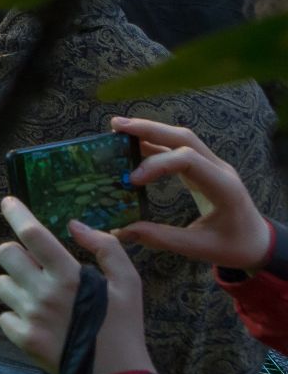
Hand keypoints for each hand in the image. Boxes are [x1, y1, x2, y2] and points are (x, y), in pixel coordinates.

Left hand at [0, 197, 152, 373]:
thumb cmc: (124, 325)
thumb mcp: (129, 282)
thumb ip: (106, 247)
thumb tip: (74, 225)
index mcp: (69, 276)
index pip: (34, 235)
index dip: (17, 214)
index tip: (7, 201)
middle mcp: (44, 294)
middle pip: (5, 253)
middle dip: (16, 252)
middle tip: (34, 264)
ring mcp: (30, 317)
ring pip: (0, 283)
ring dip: (15, 283)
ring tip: (39, 295)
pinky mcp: (22, 338)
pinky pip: (3, 314)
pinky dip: (15, 313)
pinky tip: (37, 319)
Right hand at [113, 116, 272, 271]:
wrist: (257, 242)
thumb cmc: (233, 246)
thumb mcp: (198, 248)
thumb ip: (160, 238)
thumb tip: (121, 231)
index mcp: (223, 187)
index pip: (188, 160)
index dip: (156, 164)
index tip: (131, 180)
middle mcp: (220, 169)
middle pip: (184, 138)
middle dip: (149, 129)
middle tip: (116, 126)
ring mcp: (214, 165)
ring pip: (182, 138)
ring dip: (151, 131)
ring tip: (119, 129)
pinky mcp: (205, 168)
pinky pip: (180, 149)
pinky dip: (157, 144)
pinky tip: (134, 145)